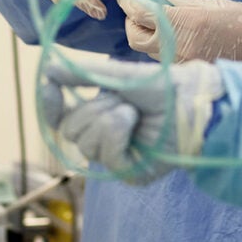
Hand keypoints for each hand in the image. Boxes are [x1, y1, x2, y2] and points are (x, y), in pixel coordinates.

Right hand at [38, 57, 223, 182]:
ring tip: (133, 112)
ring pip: (86, 144)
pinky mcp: (131, 172)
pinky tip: (135, 124)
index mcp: (100, 113)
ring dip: (108, 121)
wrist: (192, 101)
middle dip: (91, 109)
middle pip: (71, 130)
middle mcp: (105, 137)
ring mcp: (117, 156)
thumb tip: (49, 69)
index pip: (61, 117)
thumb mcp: (117, 76)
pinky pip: (107, 157)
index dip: (50, 104)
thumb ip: (83, 74)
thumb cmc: (162, 86)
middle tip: (120, 99)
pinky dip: (118, 134)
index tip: (49, 87)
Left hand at [119, 0, 241, 65]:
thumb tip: (152, 0)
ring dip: (145, 36)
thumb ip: (178, 3)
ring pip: (146, 51)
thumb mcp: (211, 3)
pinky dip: (158, 49)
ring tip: (153, 22)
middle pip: (135, 37)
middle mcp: (178, 46)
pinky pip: (162, 61)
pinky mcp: (187, 74)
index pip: (140, 13)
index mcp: (185, 22)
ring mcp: (181, 64)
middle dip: (131, 22)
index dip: (128, 2)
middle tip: (136, 10)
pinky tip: (168, 38)